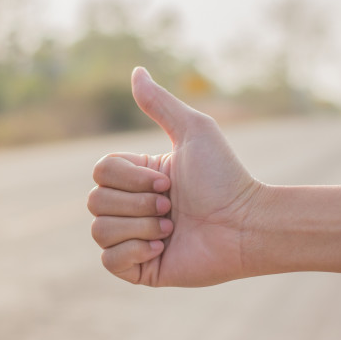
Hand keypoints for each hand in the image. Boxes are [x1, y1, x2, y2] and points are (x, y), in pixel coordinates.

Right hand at [88, 67, 262, 286]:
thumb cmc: (225, 177)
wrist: (245, 225)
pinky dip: (134, 252)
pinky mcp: (140, 269)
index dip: (131, 178)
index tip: (169, 181)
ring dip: (141, 227)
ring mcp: (134, 238)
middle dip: (139, 204)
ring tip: (173, 229)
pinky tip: (162, 250)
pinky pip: (108, 261)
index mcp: (138, 177)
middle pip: (95, 201)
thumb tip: (136, 71)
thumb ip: (160, 103)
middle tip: (174, 207)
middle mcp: (132, 207)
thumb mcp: (193, 130)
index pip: (100, 171)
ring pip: (99, 231)